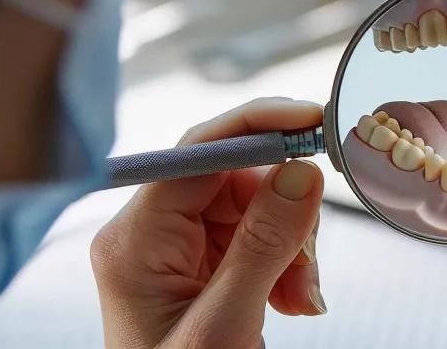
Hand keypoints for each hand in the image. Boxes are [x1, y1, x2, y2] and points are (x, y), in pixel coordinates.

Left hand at [91, 97, 326, 347]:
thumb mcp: (228, 324)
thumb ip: (264, 245)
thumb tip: (301, 171)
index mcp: (133, 241)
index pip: (196, 154)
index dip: (257, 127)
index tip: (313, 122)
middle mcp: (148, 236)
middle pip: (233, 178)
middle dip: (286, 212)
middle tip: (310, 263)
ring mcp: (174, 252)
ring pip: (255, 206)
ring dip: (294, 245)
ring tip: (301, 297)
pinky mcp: (201, 269)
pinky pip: (258, 237)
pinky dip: (288, 264)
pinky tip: (295, 302)